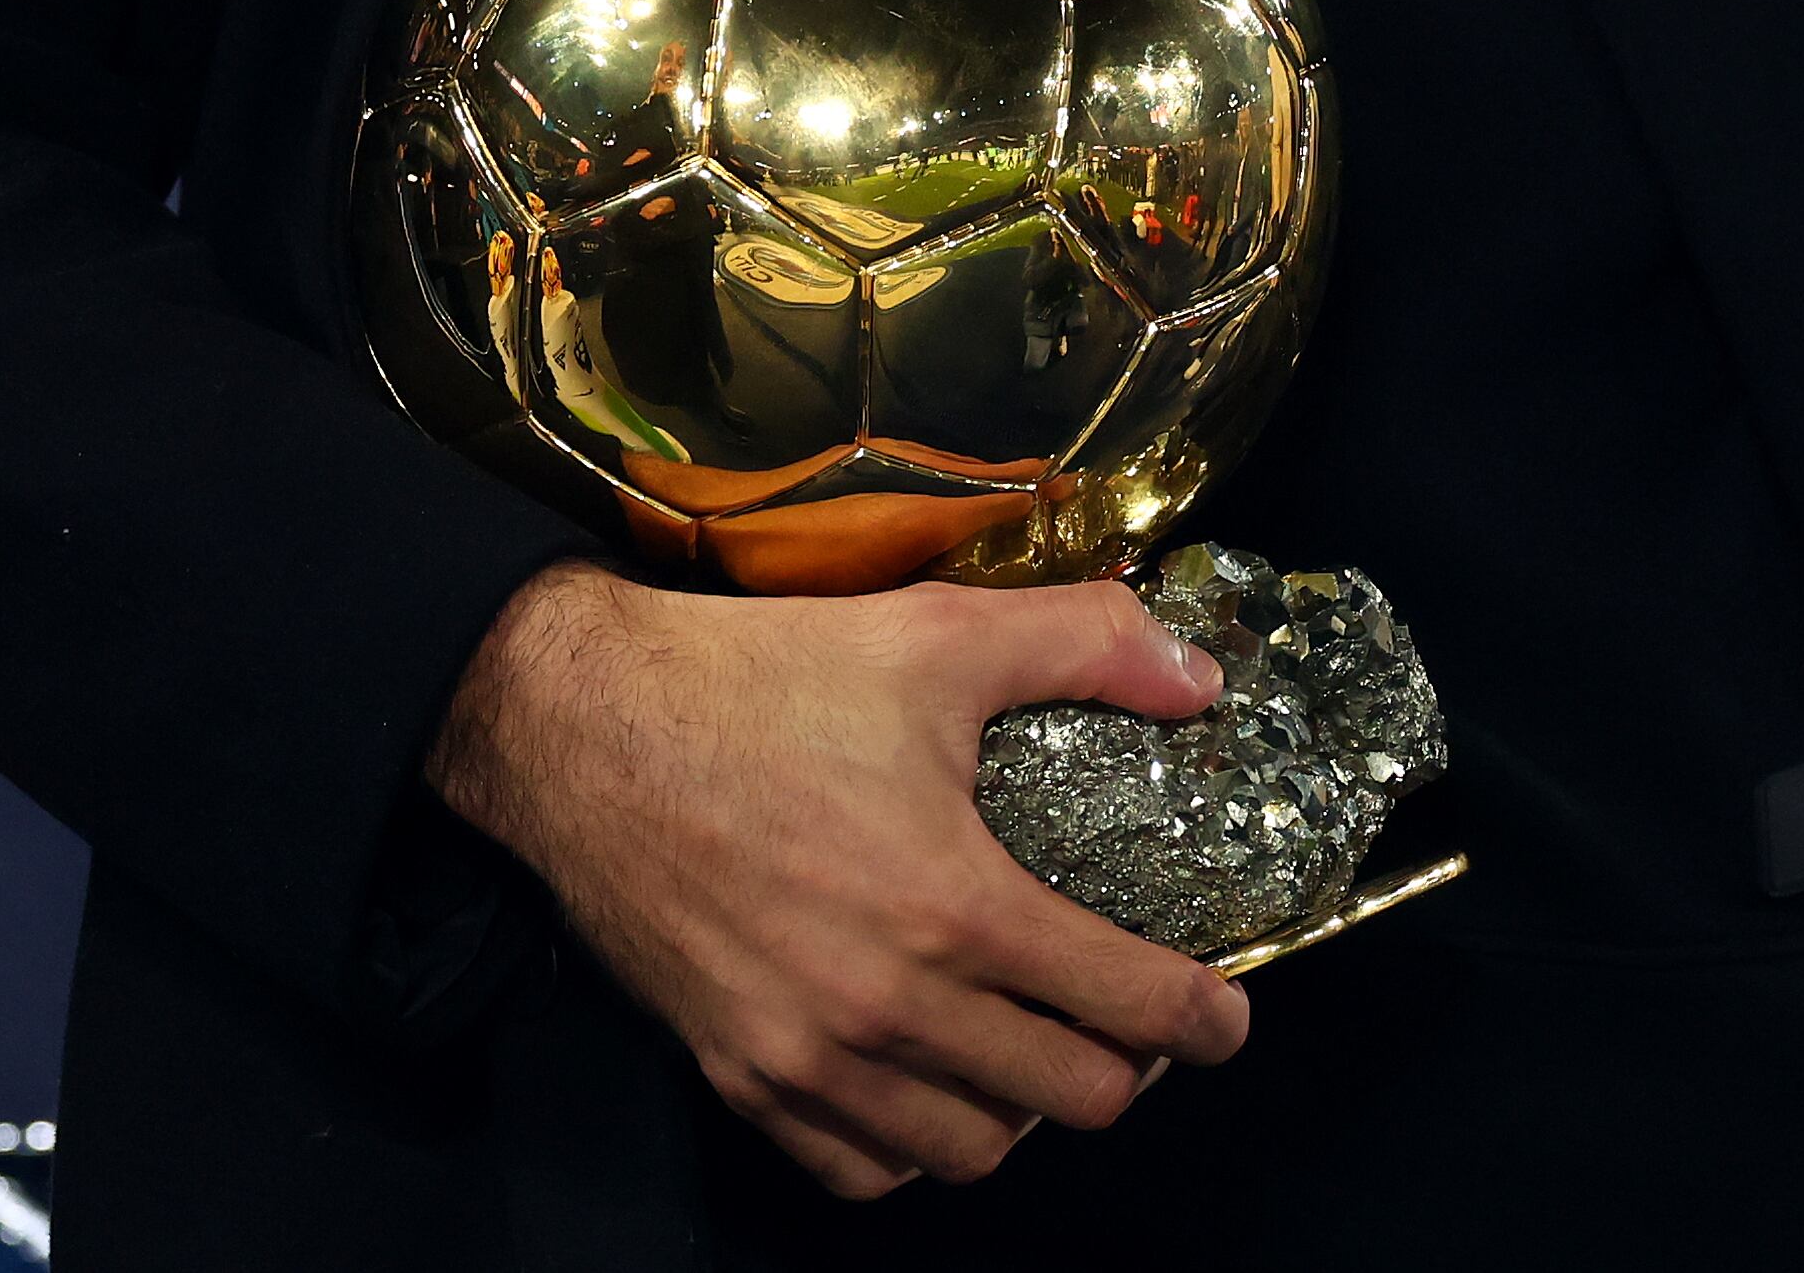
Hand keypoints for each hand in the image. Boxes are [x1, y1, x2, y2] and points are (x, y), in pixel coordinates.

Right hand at [430, 562, 1250, 1198]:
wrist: (579, 728)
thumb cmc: (756, 682)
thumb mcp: (937, 635)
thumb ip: (1087, 647)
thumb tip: (1198, 678)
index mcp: (956, 907)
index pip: (1130, 1007)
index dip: (1204, 1021)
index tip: (1224, 1017)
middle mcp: (890, 1005)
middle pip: (1068, 1098)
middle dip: (1126, 1064)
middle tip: (1131, 1017)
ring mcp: (809, 1054)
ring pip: (968, 1151)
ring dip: (1021, 1110)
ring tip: (1031, 1048)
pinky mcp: (740, 1071)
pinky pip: (857, 1167)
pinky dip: (911, 1144)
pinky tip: (926, 1084)